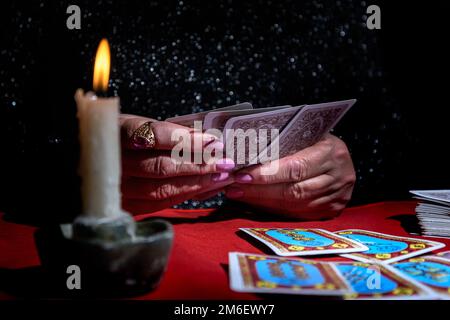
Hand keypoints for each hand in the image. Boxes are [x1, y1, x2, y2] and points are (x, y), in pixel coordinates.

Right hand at [120, 114, 234, 213]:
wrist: (87, 160)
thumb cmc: (119, 137)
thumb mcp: (136, 124)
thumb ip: (165, 132)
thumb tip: (206, 139)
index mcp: (115, 132)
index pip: (154, 136)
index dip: (186, 140)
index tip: (213, 140)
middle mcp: (113, 163)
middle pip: (161, 166)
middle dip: (199, 164)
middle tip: (226, 162)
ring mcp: (116, 188)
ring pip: (162, 189)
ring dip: (197, 183)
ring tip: (221, 176)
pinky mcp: (124, 205)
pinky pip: (159, 203)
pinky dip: (185, 195)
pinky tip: (205, 188)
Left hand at [224, 134, 355, 219]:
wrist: (341, 156)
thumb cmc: (317, 139)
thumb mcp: (305, 134)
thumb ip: (283, 144)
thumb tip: (246, 154)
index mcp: (331, 153)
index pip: (295, 168)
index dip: (267, 174)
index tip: (242, 175)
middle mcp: (339, 177)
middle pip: (293, 191)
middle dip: (259, 191)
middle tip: (234, 187)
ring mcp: (337, 197)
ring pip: (294, 205)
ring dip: (263, 201)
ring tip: (239, 194)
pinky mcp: (332, 210)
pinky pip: (298, 214)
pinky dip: (274, 209)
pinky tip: (256, 202)